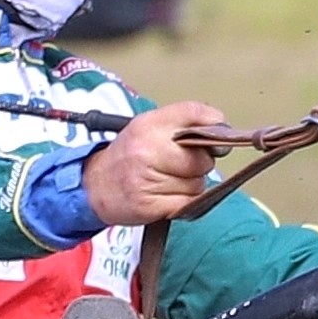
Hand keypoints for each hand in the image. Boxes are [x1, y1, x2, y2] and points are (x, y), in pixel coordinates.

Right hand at [85, 103, 225, 226]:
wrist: (94, 185)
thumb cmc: (129, 155)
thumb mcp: (149, 127)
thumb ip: (185, 122)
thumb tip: (222, 127)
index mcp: (147, 125)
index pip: (194, 113)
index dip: (214, 124)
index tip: (216, 134)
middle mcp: (146, 150)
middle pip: (202, 158)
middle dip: (199, 163)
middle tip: (179, 163)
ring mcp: (147, 179)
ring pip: (197, 184)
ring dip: (190, 185)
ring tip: (166, 179)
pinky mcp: (150, 205)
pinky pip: (188, 203)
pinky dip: (184, 201)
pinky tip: (166, 195)